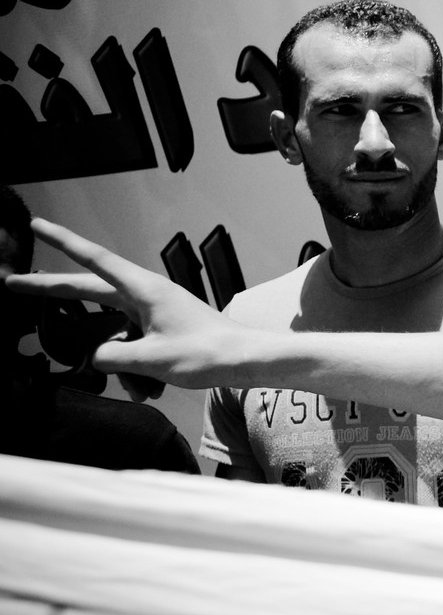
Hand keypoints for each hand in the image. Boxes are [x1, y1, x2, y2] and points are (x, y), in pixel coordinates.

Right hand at [6, 220, 247, 389]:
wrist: (246, 360)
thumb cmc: (206, 354)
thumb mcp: (149, 359)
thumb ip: (110, 356)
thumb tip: (96, 356)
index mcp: (144, 289)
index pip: (94, 260)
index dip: (63, 242)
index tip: (38, 225)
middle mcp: (146, 294)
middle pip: (89, 290)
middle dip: (53, 291)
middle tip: (13, 283)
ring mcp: (153, 311)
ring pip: (112, 333)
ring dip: (117, 364)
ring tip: (141, 386)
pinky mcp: (160, 328)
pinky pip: (132, 347)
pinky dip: (135, 370)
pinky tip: (151, 390)